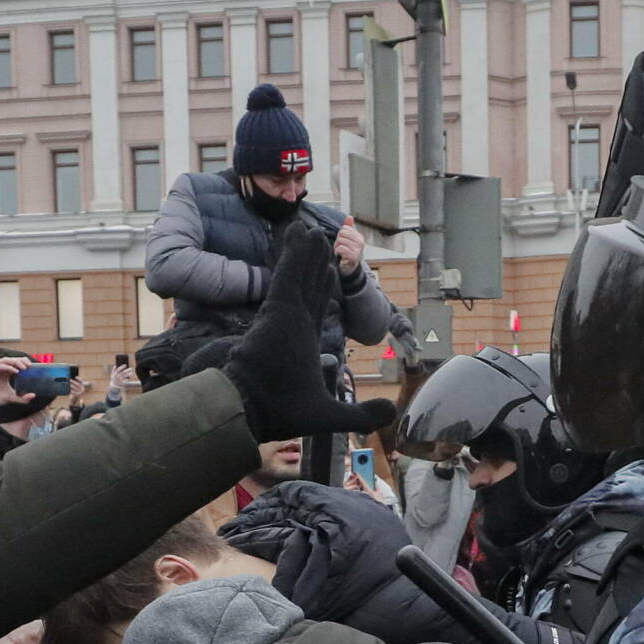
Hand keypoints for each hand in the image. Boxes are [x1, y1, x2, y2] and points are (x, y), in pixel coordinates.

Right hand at [0, 356, 27, 409]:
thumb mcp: (11, 398)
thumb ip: (22, 398)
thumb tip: (33, 396)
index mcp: (6, 372)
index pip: (16, 363)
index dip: (24, 362)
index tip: (32, 367)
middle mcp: (1, 369)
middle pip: (12, 360)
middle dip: (21, 360)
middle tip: (30, 366)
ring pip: (6, 360)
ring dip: (15, 362)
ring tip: (24, 367)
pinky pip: (0, 366)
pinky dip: (8, 367)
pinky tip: (16, 372)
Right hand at [222, 221, 396, 442]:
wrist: (251, 411)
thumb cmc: (283, 414)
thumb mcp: (332, 415)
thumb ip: (361, 414)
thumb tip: (392, 410)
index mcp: (303, 344)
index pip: (316, 306)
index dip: (323, 286)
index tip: (329, 266)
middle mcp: (294, 325)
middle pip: (309, 285)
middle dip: (315, 262)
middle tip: (321, 238)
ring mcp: (284, 315)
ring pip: (299, 274)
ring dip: (307, 251)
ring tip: (312, 229)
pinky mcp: (277, 309)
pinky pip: (289, 273)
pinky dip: (295, 253)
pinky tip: (301, 233)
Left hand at [332, 221, 365, 276]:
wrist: (348, 270)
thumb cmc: (346, 254)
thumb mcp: (347, 240)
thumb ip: (348, 228)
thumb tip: (349, 217)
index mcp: (359, 237)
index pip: (345, 228)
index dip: (340, 235)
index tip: (342, 243)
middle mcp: (360, 242)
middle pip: (342, 233)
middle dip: (338, 241)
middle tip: (340, 249)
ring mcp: (358, 250)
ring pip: (341, 240)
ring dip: (337, 248)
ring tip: (340, 253)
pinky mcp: (353, 257)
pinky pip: (341, 248)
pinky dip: (338, 252)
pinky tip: (340, 257)